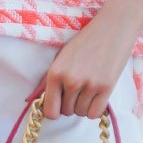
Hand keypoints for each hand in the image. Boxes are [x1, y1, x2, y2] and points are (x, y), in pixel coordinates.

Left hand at [36, 0, 142, 118]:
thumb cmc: (84, 42)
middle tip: (77, 88)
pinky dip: (94, 108)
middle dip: (70, 104)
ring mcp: (90, 85)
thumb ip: (45, 81)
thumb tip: (30, 100)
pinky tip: (96, 95)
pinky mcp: (107, 88)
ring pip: (81, 113)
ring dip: (83, 106)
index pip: (49, 110)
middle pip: (66, 112)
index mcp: (55, 73)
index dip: (53, 110)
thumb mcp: (60, 57)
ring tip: (88, 88)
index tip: (59, 104)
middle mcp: (71, 80)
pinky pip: (95, 114)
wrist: (113, 28)